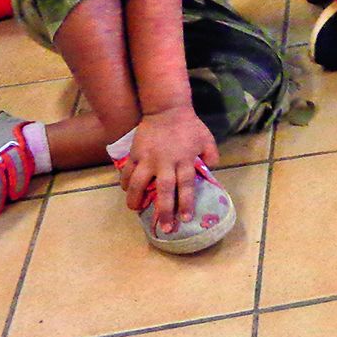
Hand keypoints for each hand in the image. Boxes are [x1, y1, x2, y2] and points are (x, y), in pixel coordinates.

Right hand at [120, 105, 217, 234]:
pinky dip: (126, 182)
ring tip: (136, 210)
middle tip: (165, 228)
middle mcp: (167, 162)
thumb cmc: (189, 125)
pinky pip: (129, 171)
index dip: (186, 203)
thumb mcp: (206, 138)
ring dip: (137, 198)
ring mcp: (149, 158)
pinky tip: (127, 191)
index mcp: (185, 160)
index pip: (186, 186)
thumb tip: (210, 169)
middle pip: (165, 190)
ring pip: (141, 183)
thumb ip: (211, 155)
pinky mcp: (136, 152)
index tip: (185, 219)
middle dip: (165, 210)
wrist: (167, 108)